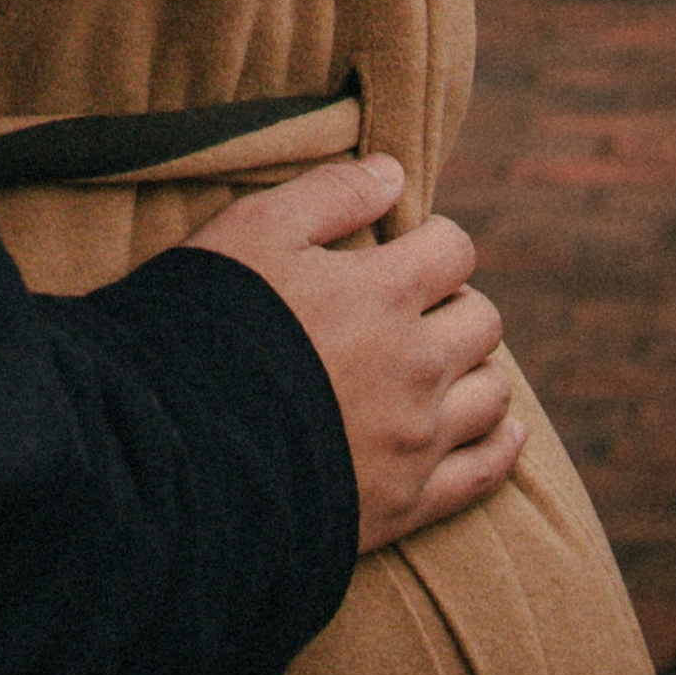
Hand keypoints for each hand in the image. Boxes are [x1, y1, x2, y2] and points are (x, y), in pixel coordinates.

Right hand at [187, 156, 523, 552]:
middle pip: (481, 321)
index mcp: (383, 295)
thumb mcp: (252, 232)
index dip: (433, 240)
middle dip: (455, 302)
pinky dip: (500, 445)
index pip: (454, 250)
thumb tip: (393, 172)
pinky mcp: (405, 502)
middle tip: (414, 307)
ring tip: (441, 362)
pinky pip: (485, 473)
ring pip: (492, 393)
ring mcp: (415, 440)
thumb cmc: (205, 324)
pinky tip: (501, 429)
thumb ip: (329, 196)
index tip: (405, 248)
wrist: (174, 450)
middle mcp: (415, 367)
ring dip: (475, 368)